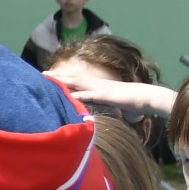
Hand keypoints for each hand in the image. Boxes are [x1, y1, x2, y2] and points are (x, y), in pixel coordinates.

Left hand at [46, 68, 172, 117]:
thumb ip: (106, 108)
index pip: (77, 79)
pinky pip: (89, 94)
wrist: (147, 98)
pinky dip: (78, 94)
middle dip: (57, 75)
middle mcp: (97, 83)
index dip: (63, 77)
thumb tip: (101, 115)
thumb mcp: (114, 105)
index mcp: (98, 85)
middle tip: (40, 74)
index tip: (49, 76)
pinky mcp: (106, 95)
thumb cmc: (133, 103)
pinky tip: (66, 95)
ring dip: (62, 80)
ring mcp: (100, 88)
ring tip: (47, 79)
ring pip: (77, 81)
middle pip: (73, 77)